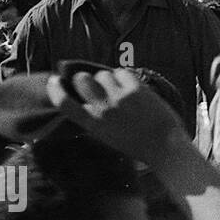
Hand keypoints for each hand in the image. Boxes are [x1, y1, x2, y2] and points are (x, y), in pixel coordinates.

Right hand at [47, 67, 184, 170]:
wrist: (165, 146)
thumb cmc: (134, 144)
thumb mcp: (104, 136)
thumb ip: (91, 118)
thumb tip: (80, 97)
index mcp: (92, 124)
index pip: (63, 102)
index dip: (55, 88)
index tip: (55, 80)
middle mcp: (102, 110)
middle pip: (81, 80)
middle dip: (85, 79)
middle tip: (94, 84)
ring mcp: (120, 98)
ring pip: (102, 74)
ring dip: (106, 79)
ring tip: (117, 89)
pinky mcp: (136, 90)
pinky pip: (121, 72)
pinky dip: (123, 77)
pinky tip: (129, 86)